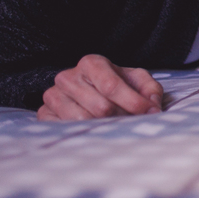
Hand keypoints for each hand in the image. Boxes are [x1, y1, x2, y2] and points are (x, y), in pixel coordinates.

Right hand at [37, 54, 162, 120]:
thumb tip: (154, 107)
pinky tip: (95, 132)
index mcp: (91, 63)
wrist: (86, 90)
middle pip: (100, 107)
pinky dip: (84, 134)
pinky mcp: (44, 114)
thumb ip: (150, 90)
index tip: (149, 112)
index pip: (111, 86)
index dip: (133, 102)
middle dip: (122, 117)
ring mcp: (53, 96)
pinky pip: (65, 130)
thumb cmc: (115, 84)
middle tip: (132, 122)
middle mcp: (68, 77)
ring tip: (115, 126)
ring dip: (104, 128)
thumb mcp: (136, 80)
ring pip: (83, 121)